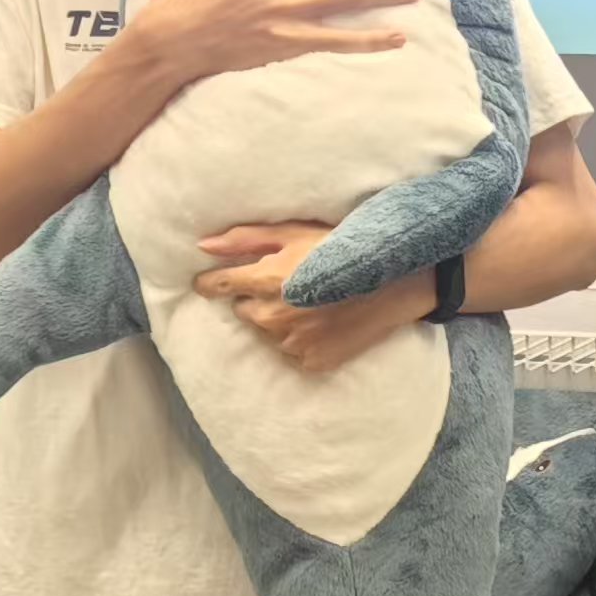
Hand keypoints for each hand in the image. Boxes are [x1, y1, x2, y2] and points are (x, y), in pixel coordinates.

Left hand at [194, 224, 430, 373]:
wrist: (391, 283)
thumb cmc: (341, 250)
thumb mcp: (293, 233)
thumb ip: (245, 239)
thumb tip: (203, 245)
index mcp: (266, 281)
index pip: (218, 287)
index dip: (210, 283)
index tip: (208, 283)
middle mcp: (273, 316)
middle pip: (244, 311)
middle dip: (257, 299)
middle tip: (287, 285)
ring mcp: (292, 343)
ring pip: (267, 332)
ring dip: (278, 320)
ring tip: (308, 303)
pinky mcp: (310, 362)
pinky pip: (290, 351)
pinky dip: (299, 339)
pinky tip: (320, 322)